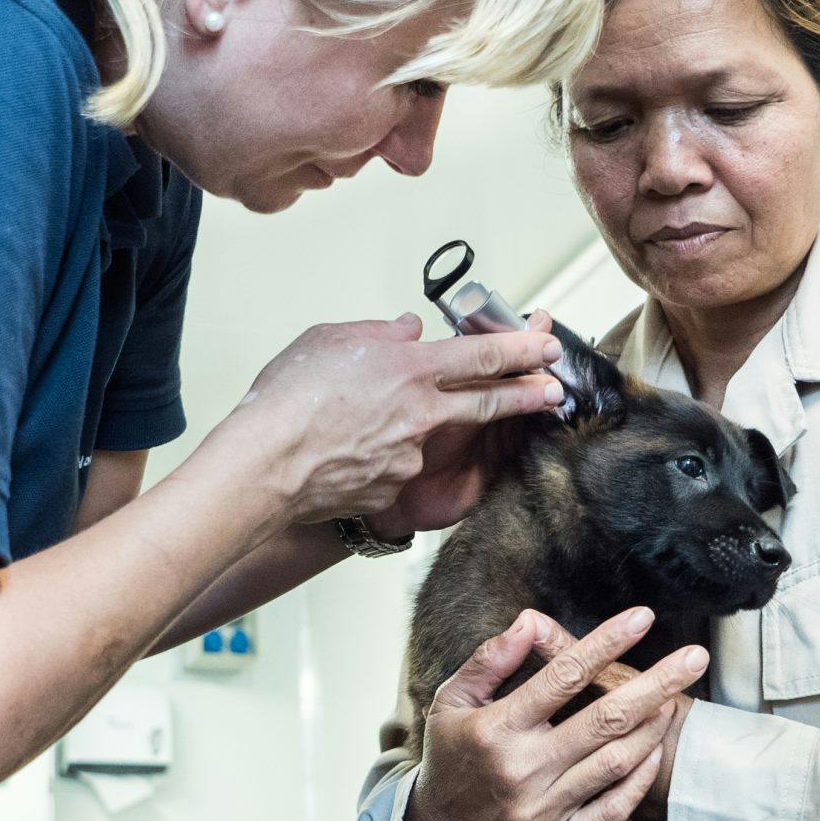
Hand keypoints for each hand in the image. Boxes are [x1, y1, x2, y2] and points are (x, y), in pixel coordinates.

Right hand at [207, 315, 561, 529]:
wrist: (264, 466)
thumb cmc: (285, 400)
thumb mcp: (329, 340)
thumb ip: (377, 334)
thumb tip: (407, 331)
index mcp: (411, 369)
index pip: (484, 355)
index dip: (524, 349)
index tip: (549, 346)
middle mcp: (421, 413)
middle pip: (490, 401)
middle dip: (528, 395)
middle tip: (555, 391)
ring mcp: (411, 456)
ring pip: (425, 436)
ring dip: (409, 430)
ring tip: (366, 423)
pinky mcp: (393, 489)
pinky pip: (392, 467)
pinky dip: (376, 458)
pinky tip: (340, 452)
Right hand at [404, 607, 706, 820]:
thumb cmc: (452, 758)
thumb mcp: (451, 702)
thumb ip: (489, 660)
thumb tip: (530, 621)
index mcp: (496, 729)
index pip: (561, 676)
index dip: (606, 643)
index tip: (643, 617)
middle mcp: (522, 771)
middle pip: (605, 718)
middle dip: (658, 683)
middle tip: (696, 657)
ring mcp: (544, 812)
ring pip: (617, 761)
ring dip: (653, 727)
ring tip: (674, 699)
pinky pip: (615, 808)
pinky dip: (641, 777)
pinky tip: (654, 748)